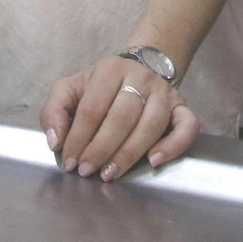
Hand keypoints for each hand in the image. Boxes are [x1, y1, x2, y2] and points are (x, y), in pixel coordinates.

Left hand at [40, 56, 197, 181]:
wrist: (138, 70)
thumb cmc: (100, 87)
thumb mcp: (71, 89)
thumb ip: (55, 110)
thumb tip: (55, 141)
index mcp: (110, 69)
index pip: (92, 108)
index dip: (78, 138)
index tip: (70, 161)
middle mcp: (141, 77)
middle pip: (121, 117)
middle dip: (101, 149)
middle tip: (87, 170)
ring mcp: (164, 92)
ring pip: (151, 125)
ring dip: (129, 154)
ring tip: (111, 173)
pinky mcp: (182, 107)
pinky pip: (187, 126)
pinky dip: (173, 145)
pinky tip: (154, 161)